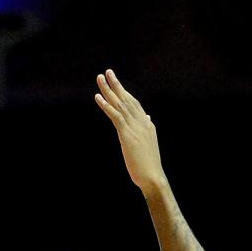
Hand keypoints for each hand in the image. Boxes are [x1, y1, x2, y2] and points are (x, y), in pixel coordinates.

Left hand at [94, 69, 165, 195]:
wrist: (153, 178)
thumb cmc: (150, 166)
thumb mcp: (149, 144)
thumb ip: (147, 129)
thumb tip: (148, 118)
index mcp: (147, 125)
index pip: (135, 104)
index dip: (125, 92)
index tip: (117, 82)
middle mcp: (142, 122)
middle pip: (127, 99)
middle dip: (116, 85)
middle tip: (107, 72)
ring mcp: (135, 128)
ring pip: (120, 104)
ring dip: (109, 90)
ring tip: (100, 78)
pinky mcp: (127, 136)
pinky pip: (116, 116)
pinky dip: (106, 106)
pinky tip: (98, 97)